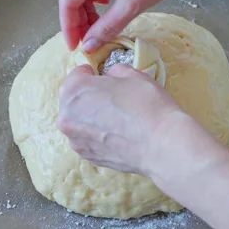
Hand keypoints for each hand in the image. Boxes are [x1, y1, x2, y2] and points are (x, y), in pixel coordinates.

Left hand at [57, 64, 181, 174]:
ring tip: (117, 119)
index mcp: (73, 90)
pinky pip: (88, 139)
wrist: (161, 145)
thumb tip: (111, 77)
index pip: (77, 75)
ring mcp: (76, 140)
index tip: (104, 78)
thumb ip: (115, 71)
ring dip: (92, 117)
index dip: (93, 74)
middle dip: (89, 97)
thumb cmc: (147, 105)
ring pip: (80, 122)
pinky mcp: (88, 157)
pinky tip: (118, 134)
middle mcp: (67, 116)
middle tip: (113, 98)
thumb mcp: (133, 75)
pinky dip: (99, 135)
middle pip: (74, 100)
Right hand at [59, 0, 201, 51]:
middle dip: (79, 21)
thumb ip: (107, 27)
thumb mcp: (131, 5)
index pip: (68, 1)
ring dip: (88, 11)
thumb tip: (90, 44)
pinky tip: (106, 6)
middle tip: (87, 42)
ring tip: (98, 28)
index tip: (73, 45)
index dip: (69, 27)